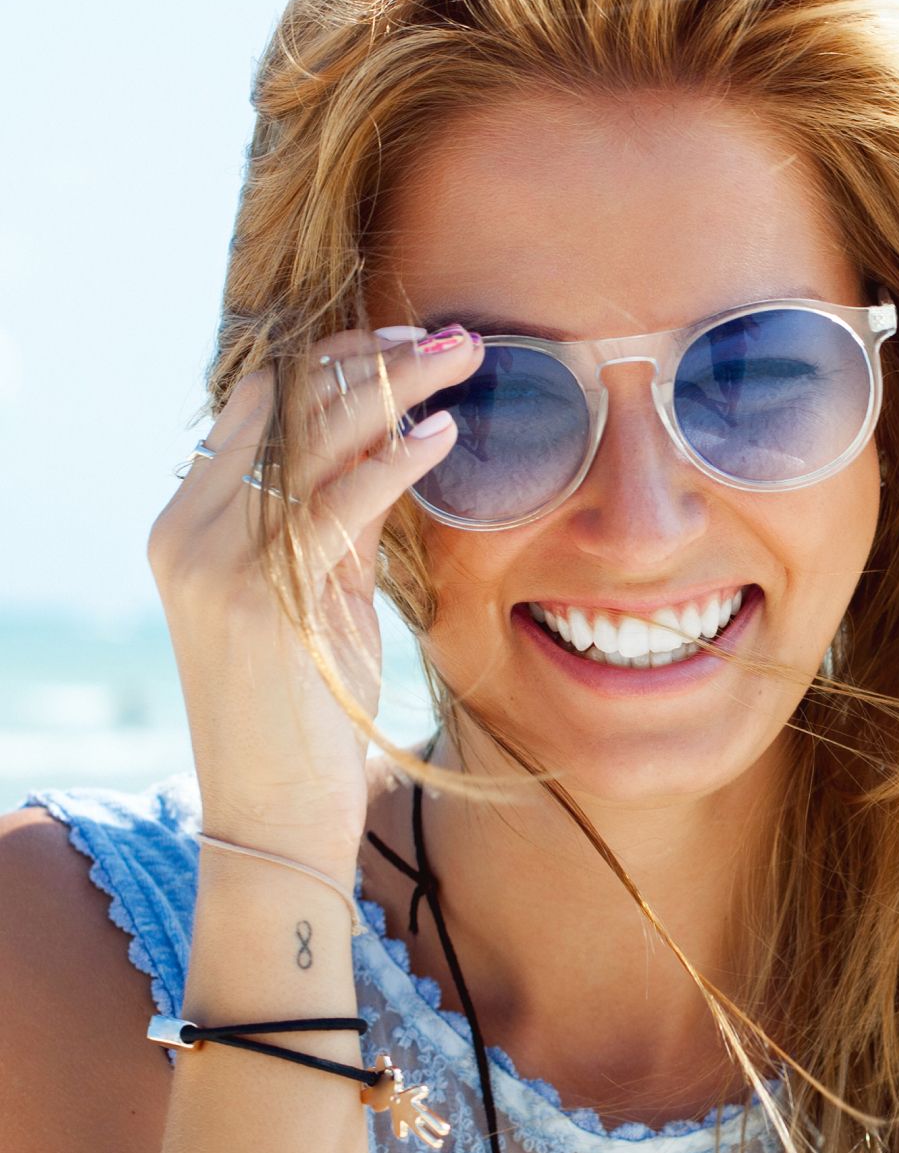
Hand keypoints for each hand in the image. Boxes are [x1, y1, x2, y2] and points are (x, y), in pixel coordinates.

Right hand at [147, 322, 481, 879]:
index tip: (403, 343)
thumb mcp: (310, 600)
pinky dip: (394, 460)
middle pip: (285, 405)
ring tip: (461, 356)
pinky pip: (336, 502)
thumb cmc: (302, 710)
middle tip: (449, 337)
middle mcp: (190, 533)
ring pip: (311, 436)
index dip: (332, 362)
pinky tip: (442, 435)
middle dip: (372, 356)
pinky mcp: (266, 599)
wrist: (274, 815)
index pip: (256, 407)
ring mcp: (219, 564)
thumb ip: (328, 524)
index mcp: (184, 526)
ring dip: (394, 384)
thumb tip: (383, 442)